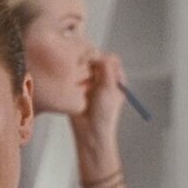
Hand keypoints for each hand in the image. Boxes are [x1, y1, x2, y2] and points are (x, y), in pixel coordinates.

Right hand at [71, 52, 126, 174]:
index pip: (110, 59)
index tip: (97, 66)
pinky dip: (72, 79)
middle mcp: (103, 79)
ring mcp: (89, 84)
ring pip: (83, 68)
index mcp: (115, 79)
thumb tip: (99, 55)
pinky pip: (73, 77)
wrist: (89, 132)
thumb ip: (107, 69)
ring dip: (80, 74)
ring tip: (80, 85)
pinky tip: (72, 87)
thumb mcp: (109, 88)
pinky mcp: (76, 88)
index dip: (103, 60)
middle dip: (90, 67)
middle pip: (96, 61)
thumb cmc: (104, 114)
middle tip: (87, 76)